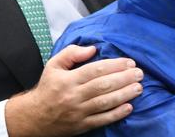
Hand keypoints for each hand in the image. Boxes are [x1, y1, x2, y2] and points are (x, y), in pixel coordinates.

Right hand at [5, 45, 142, 136]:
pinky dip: (116, 114)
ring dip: (124, 95)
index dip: (114, 65)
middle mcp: (74, 96)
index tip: (129, 62)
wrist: (34, 118)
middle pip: (103, 86)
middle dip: (124, 79)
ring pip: (105, 103)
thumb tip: (93, 48)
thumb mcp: (54, 65)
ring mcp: (78, 112)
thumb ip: (72, 53)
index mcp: (68, 80)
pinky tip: (129, 107)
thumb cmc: (48, 87)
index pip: (95, 70)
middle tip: (139, 73)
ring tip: (138, 87)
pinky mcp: (82, 126)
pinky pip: (102, 120)